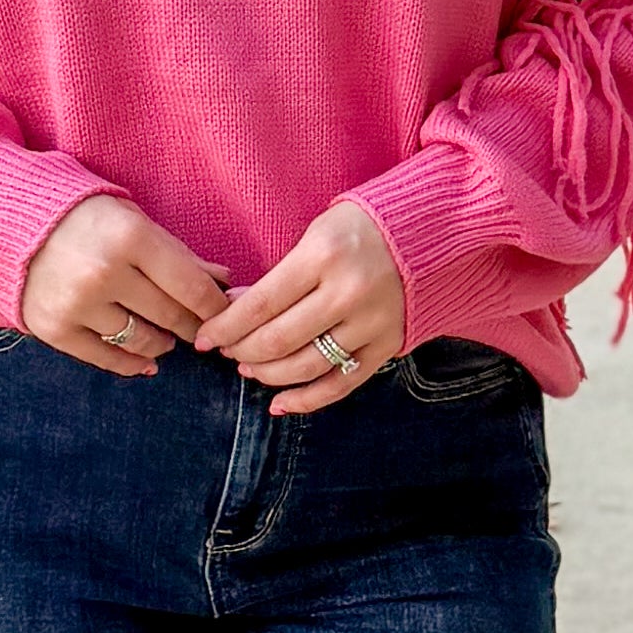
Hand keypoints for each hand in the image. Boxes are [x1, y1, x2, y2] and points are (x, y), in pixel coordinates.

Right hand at [19, 193, 228, 374]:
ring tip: (166, 338)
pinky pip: (106, 358)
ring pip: (142, 340)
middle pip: (170, 315)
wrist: (9, 222)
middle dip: (192, 326)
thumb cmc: (83, 217)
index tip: (224, 315)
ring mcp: (78, 304)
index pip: (191, 285)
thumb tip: (223, 281)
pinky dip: (132, 363)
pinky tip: (146, 361)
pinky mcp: (55, 328)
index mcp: (130, 237)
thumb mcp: (132, 220)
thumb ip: (177, 253)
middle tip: (200, 329)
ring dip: (162, 343)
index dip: (214, 307)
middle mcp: (104, 272)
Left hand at [197, 200, 404, 416]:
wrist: (428, 231)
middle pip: (279, 340)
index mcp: (324, 256)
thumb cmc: (360, 229)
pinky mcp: (388, 345)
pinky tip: (279, 403)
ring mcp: (371, 323)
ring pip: (306, 367)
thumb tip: (233, 311)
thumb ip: (278, 275)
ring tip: (248, 369)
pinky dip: (307, 400)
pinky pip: (342, 384)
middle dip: (241, 351)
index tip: (203, 338)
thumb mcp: (315, 235)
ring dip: (268, 375)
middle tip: (225, 351)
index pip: (261, 304)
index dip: (225, 327)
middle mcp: (348, 293)